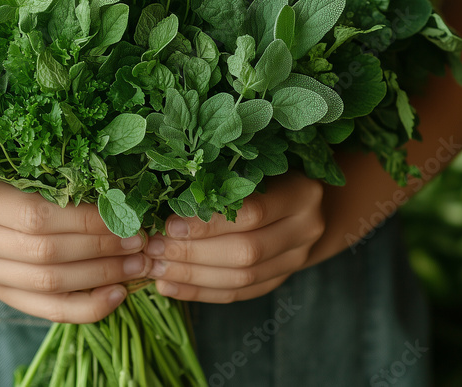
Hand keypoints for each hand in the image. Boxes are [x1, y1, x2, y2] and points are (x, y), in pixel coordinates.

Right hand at [0, 178, 153, 322]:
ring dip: (101, 276)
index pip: (37, 216)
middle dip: (102, 248)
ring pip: (48, 284)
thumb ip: (50, 174)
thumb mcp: (8, 165)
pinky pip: (45, 311)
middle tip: (141, 240)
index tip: (126, 213)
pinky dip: (86, 308)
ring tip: (138, 264)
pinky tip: (117, 295)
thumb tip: (116, 186)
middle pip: (46, 252)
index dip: (85, 219)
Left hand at [143, 173, 324, 302]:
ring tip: (156, 269)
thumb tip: (164, 198)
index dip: (209, 223)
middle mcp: (305, 229)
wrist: (306, 203)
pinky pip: (238, 294)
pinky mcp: (279, 279)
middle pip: (246, 251)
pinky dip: (200, 292)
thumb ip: (220, 180)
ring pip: (241, 278)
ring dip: (192, 276)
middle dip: (194, 253)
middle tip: (155, 249)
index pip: (252, 214)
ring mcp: (296, 259)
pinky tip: (169, 286)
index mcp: (301, 193)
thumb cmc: (268, 174)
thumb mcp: (251, 166)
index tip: (170, 225)